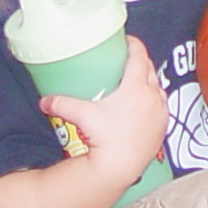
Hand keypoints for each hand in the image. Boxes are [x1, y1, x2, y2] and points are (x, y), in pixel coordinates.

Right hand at [40, 37, 169, 190]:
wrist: (120, 168)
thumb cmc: (105, 140)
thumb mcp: (81, 116)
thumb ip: (61, 104)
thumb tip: (44, 102)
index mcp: (137, 87)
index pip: (139, 56)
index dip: (133, 44)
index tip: (127, 40)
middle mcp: (153, 97)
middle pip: (150, 69)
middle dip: (140, 61)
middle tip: (126, 60)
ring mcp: (160, 113)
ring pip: (157, 88)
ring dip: (149, 81)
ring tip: (135, 81)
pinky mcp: (162, 128)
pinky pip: (161, 106)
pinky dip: (153, 100)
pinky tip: (143, 105)